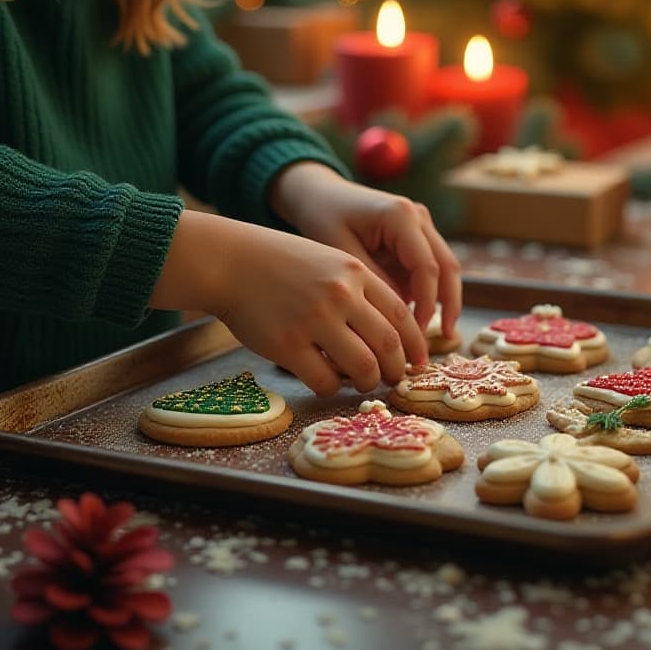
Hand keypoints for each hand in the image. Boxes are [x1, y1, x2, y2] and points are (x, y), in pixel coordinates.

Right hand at [151, 211, 427, 395]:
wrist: (231, 262)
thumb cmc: (281, 264)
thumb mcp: (329, 261)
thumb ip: (358, 289)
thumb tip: (389, 332)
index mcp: (355, 273)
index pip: (401, 314)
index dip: (415, 343)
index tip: (418, 360)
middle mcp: (341, 295)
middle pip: (388, 344)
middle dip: (398, 368)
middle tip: (395, 379)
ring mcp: (314, 320)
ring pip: (363, 366)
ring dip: (369, 382)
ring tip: (364, 383)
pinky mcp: (287, 345)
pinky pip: (324, 380)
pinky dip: (333, 388)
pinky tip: (328, 383)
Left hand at [268, 162, 461, 340]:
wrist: (318, 194)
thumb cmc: (324, 217)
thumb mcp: (341, 250)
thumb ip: (372, 280)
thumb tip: (398, 316)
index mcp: (401, 216)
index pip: (427, 267)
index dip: (427, 303)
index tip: (415, 333)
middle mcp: (418, 217)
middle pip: (447, 266)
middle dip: (449, 304)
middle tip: (446, 338)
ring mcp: (421, 225)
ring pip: (445, 268)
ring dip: (442, 300)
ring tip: (434, 333)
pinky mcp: (416, 236)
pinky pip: (429, 268)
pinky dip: (427, 292)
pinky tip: (415, 319)